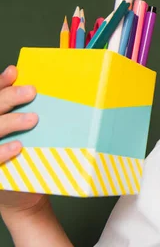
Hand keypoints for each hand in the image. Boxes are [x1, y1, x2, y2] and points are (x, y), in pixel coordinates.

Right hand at [0, 65, 46, 214]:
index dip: (0, 82)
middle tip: (31, 92)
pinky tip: (18, 147)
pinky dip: (3, 152)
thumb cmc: (27, 157)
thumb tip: (48, 92)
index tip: (15, 72)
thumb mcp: (30, 134)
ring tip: (33, 119)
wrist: (22, 194)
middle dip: (8, 97)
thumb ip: (30, 114)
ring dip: (10, 122)